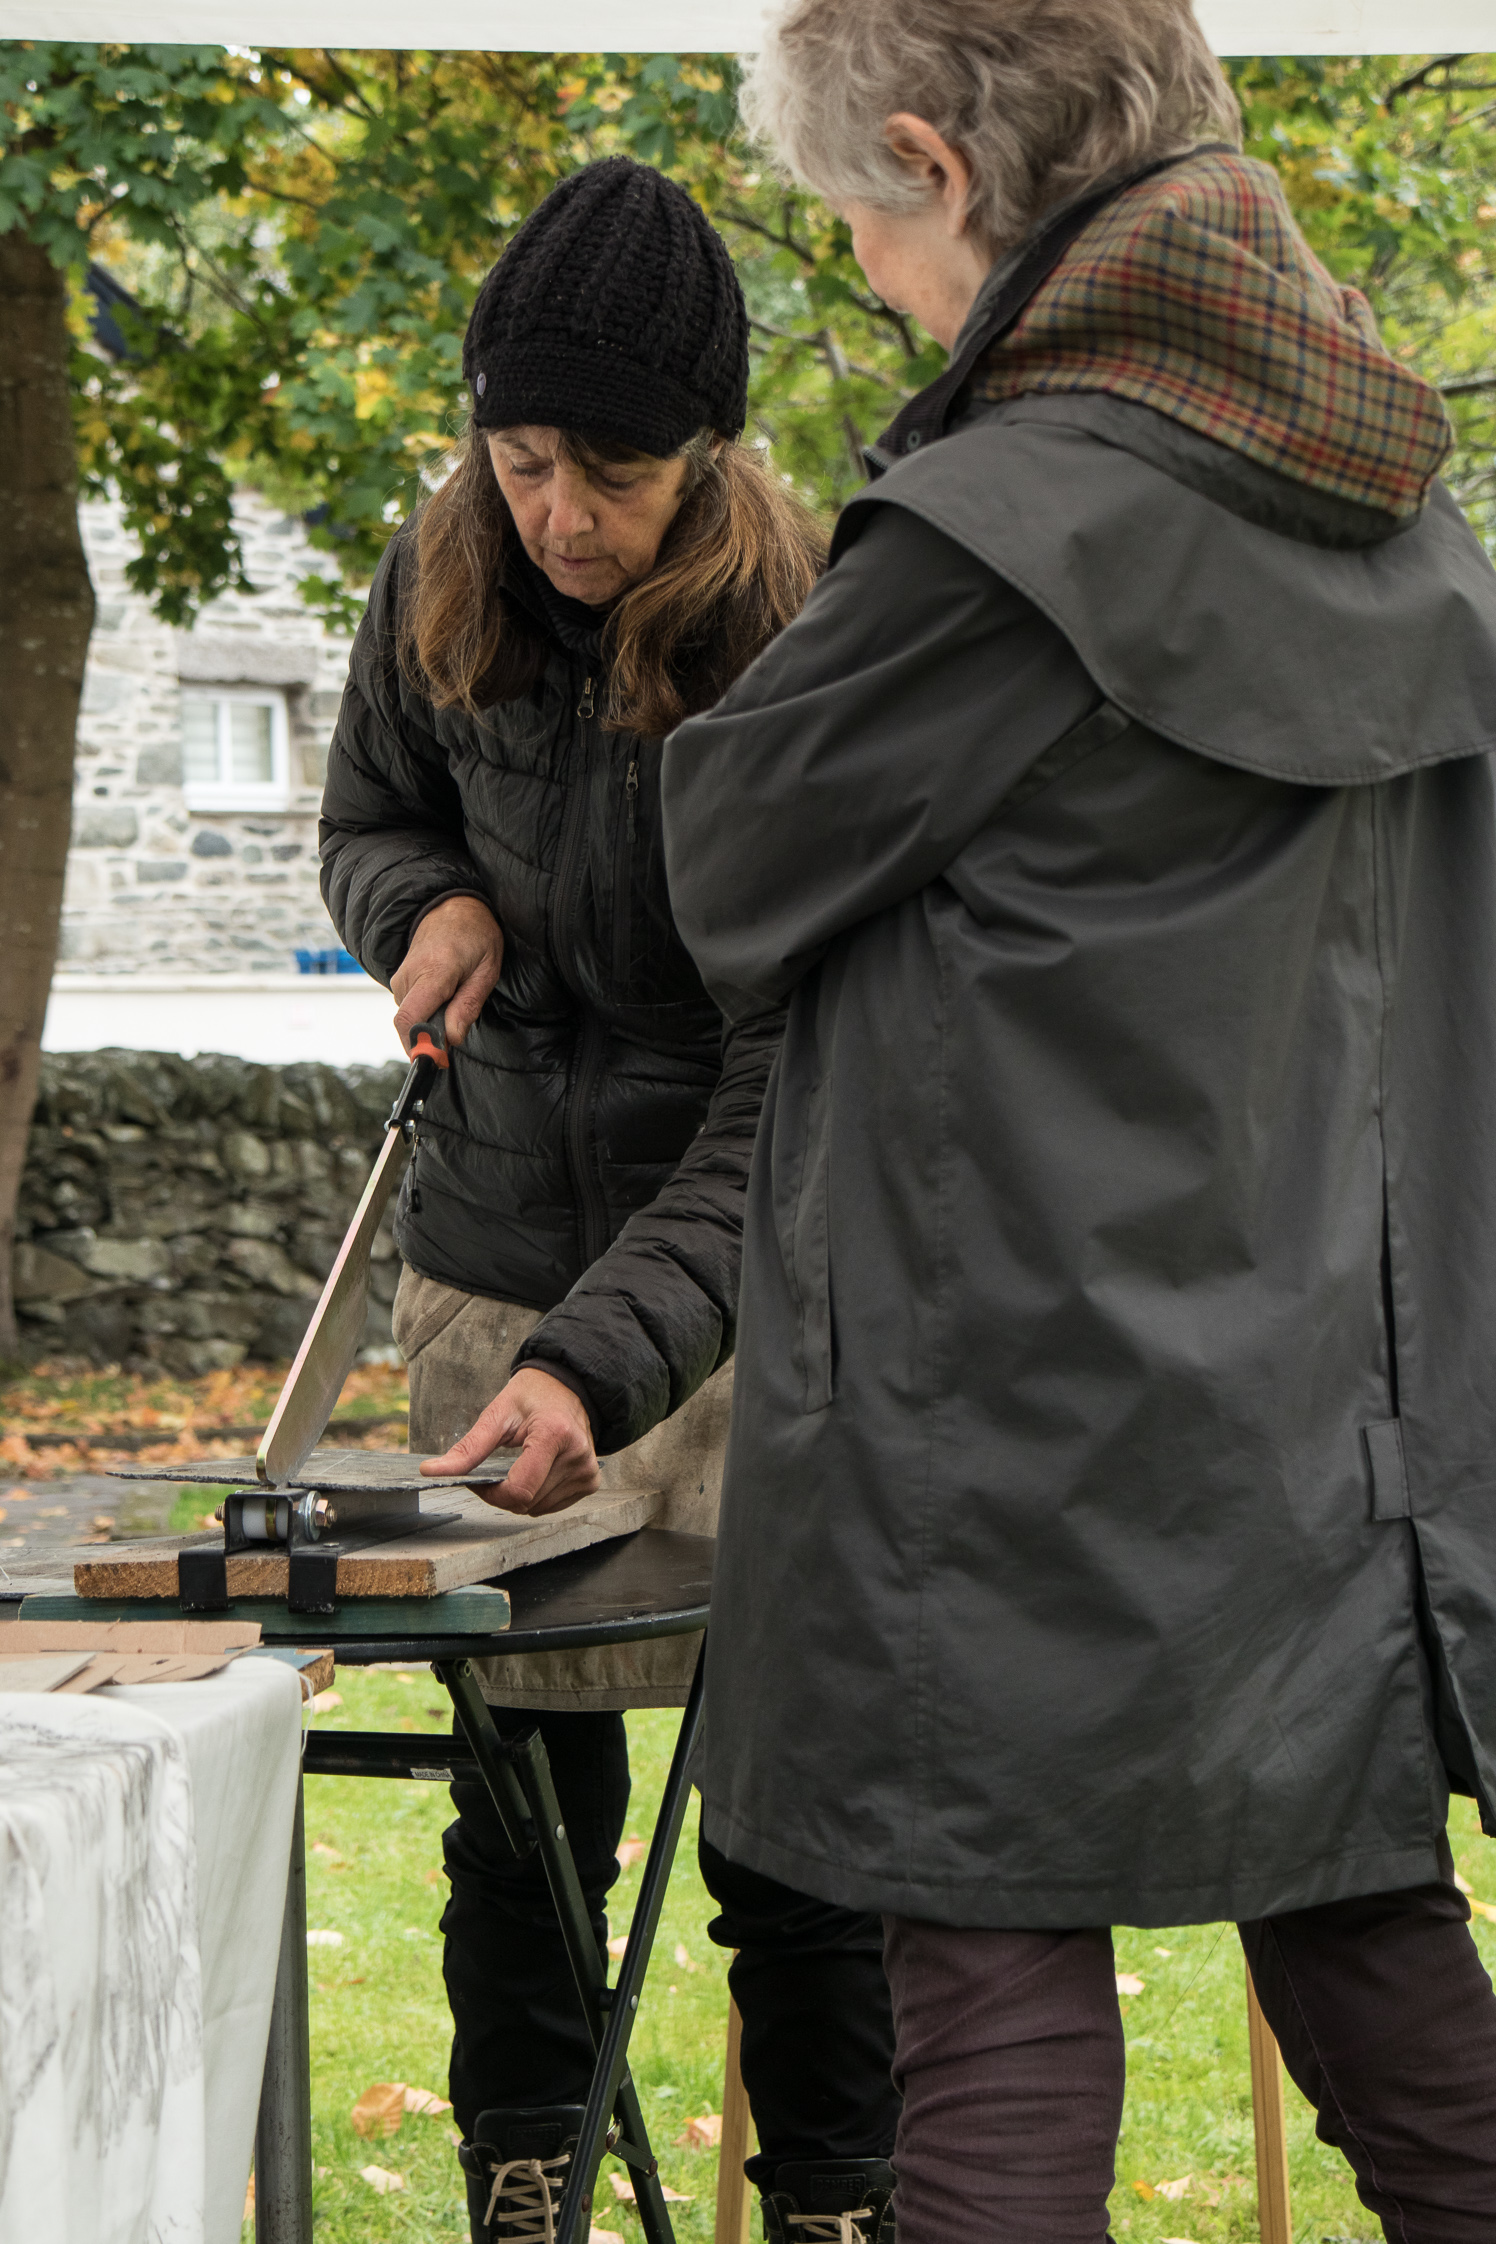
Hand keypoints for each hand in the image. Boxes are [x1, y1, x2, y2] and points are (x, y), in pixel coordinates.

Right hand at [391, 895, 503, 1053]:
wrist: (452, 907)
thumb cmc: (475, 936)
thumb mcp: (486, 970)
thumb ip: (468, 1006)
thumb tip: (451, 1038)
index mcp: (433, 972)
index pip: (410, 1019)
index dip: (419, 1046)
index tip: (436, 1060)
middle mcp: (409, 976)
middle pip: (412, 1024)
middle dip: (433, 1036)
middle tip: (458, 1025)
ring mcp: (400, 978)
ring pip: (412, 1018)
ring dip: (432, 1021)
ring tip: (454, 997)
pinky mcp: (398, 982)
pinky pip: (410, 1008)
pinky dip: (427, 1011)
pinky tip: (444, 995)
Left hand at [421, 1367, 601, 1515]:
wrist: (569, 1387)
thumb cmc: (532, 1396)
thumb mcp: (497, 1414)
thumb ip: (467, 1448)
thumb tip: (432, 1472)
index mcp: (553, 1434)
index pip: (519, 1490)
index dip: (491, 1494)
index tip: (479, 1481)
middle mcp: (576, 1455)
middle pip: (527, 1503)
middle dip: (502, 1494)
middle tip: (497, 1468)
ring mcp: (587, 1471)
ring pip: (538, 1509)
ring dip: (521, 1496)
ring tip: (520, 1466)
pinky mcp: (591, 1481)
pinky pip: (553, 1506)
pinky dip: (538, 1496)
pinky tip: (538, 1472)